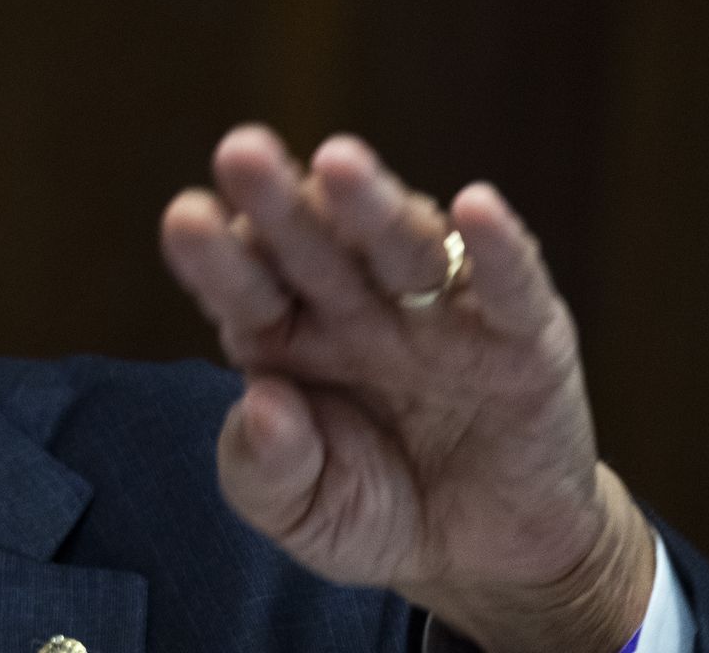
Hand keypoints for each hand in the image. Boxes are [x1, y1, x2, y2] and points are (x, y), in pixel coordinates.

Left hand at [160, 125, 653, 652]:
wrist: (487, 558)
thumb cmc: (374, 510)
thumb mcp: (303, 511)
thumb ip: (267, 467)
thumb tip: (260, 400)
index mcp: (284, 335)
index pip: (243, 287)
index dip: (216, 255)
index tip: (186, 218)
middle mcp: (354, 306)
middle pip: (312, 243)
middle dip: (277, 200)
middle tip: (242, 151)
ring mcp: (437, 312)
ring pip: (402, 246)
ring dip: (372, 204)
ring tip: (338, 164)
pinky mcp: (522, 334)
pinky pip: (509, 285)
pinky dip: (497, 247)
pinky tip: (476, 208)